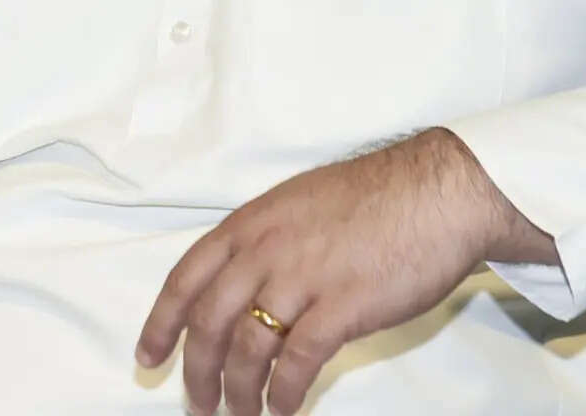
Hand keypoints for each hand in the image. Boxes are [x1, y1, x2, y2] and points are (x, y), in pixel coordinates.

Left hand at [136, 129, 555, 415]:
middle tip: (197, 404)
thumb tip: (244, 281)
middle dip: (196, 370)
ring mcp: (301, 278)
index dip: (160, 323)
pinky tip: (283, 409)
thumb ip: (264, 242)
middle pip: (209, 322)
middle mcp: (265, 250)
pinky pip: (297, 360)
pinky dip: (284, 392)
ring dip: (239, 391)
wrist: (437, 191)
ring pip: (248, 347)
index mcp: (249, 224)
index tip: (147, 357)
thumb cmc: (373, 198)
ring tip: (241, 415)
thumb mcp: (297, 205)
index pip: (185, 279)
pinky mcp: (342, 306)